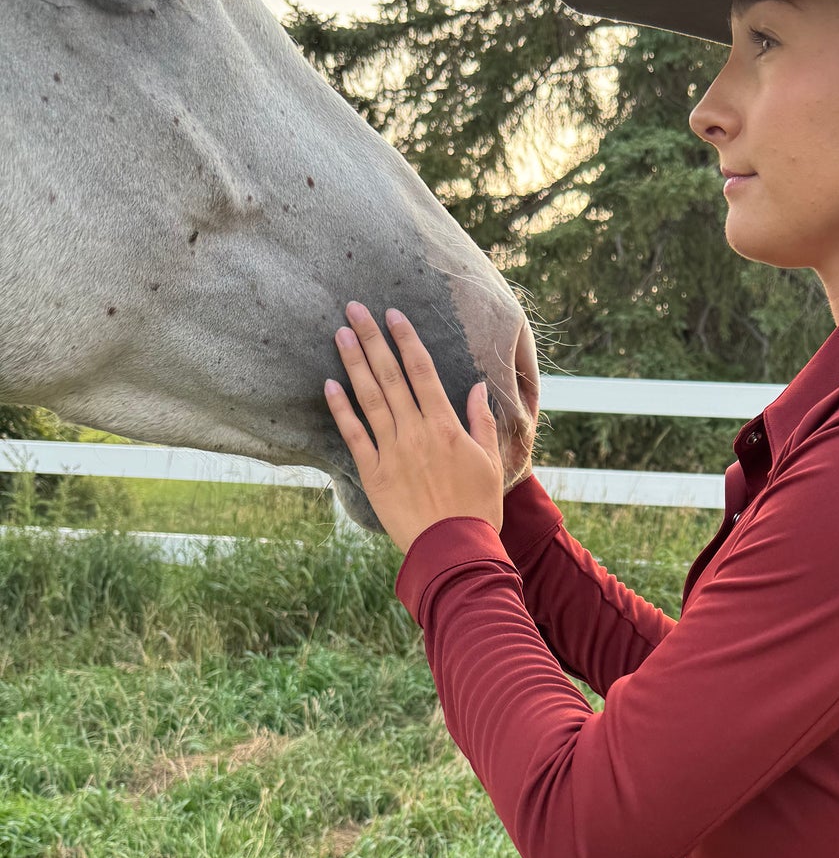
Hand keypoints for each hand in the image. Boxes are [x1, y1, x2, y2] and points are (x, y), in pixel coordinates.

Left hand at [323, 302, 504, 553]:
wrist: (454, 549)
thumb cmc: (477, 508)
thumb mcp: (491, 462)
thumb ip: (482, 422)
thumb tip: (477, 387)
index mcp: (445, 425)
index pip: (422, 371)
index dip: (406, 339)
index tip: (392, 314)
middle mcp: (415, 431)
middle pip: (390, 375)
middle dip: (372, 339)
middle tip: (354, 308)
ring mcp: (391, 451)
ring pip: (369, 398)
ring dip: (353, 364)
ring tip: (340, 334)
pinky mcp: (373, 474)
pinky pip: (353, 436)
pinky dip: (340, 410)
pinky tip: (329, 385)